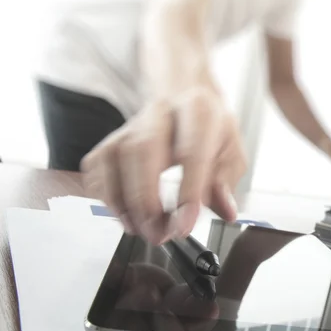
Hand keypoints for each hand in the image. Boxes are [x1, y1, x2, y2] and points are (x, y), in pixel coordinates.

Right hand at [81, 88, 246, 244]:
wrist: (184, 97)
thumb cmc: (209, 129)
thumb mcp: (232, 151)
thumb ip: (226, 182)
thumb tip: (226, 211)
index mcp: (198, 112)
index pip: (191, 152)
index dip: (186, 192)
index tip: (184, 226)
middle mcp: (161, 112)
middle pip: (143, 149)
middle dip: (146, 199)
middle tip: (158, 233)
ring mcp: (132, 123)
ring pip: (115, 157)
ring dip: (124, 202)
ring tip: (142, 230)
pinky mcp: (111, 138)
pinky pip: (98, 166)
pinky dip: (107, 196)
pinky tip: (125, 215)